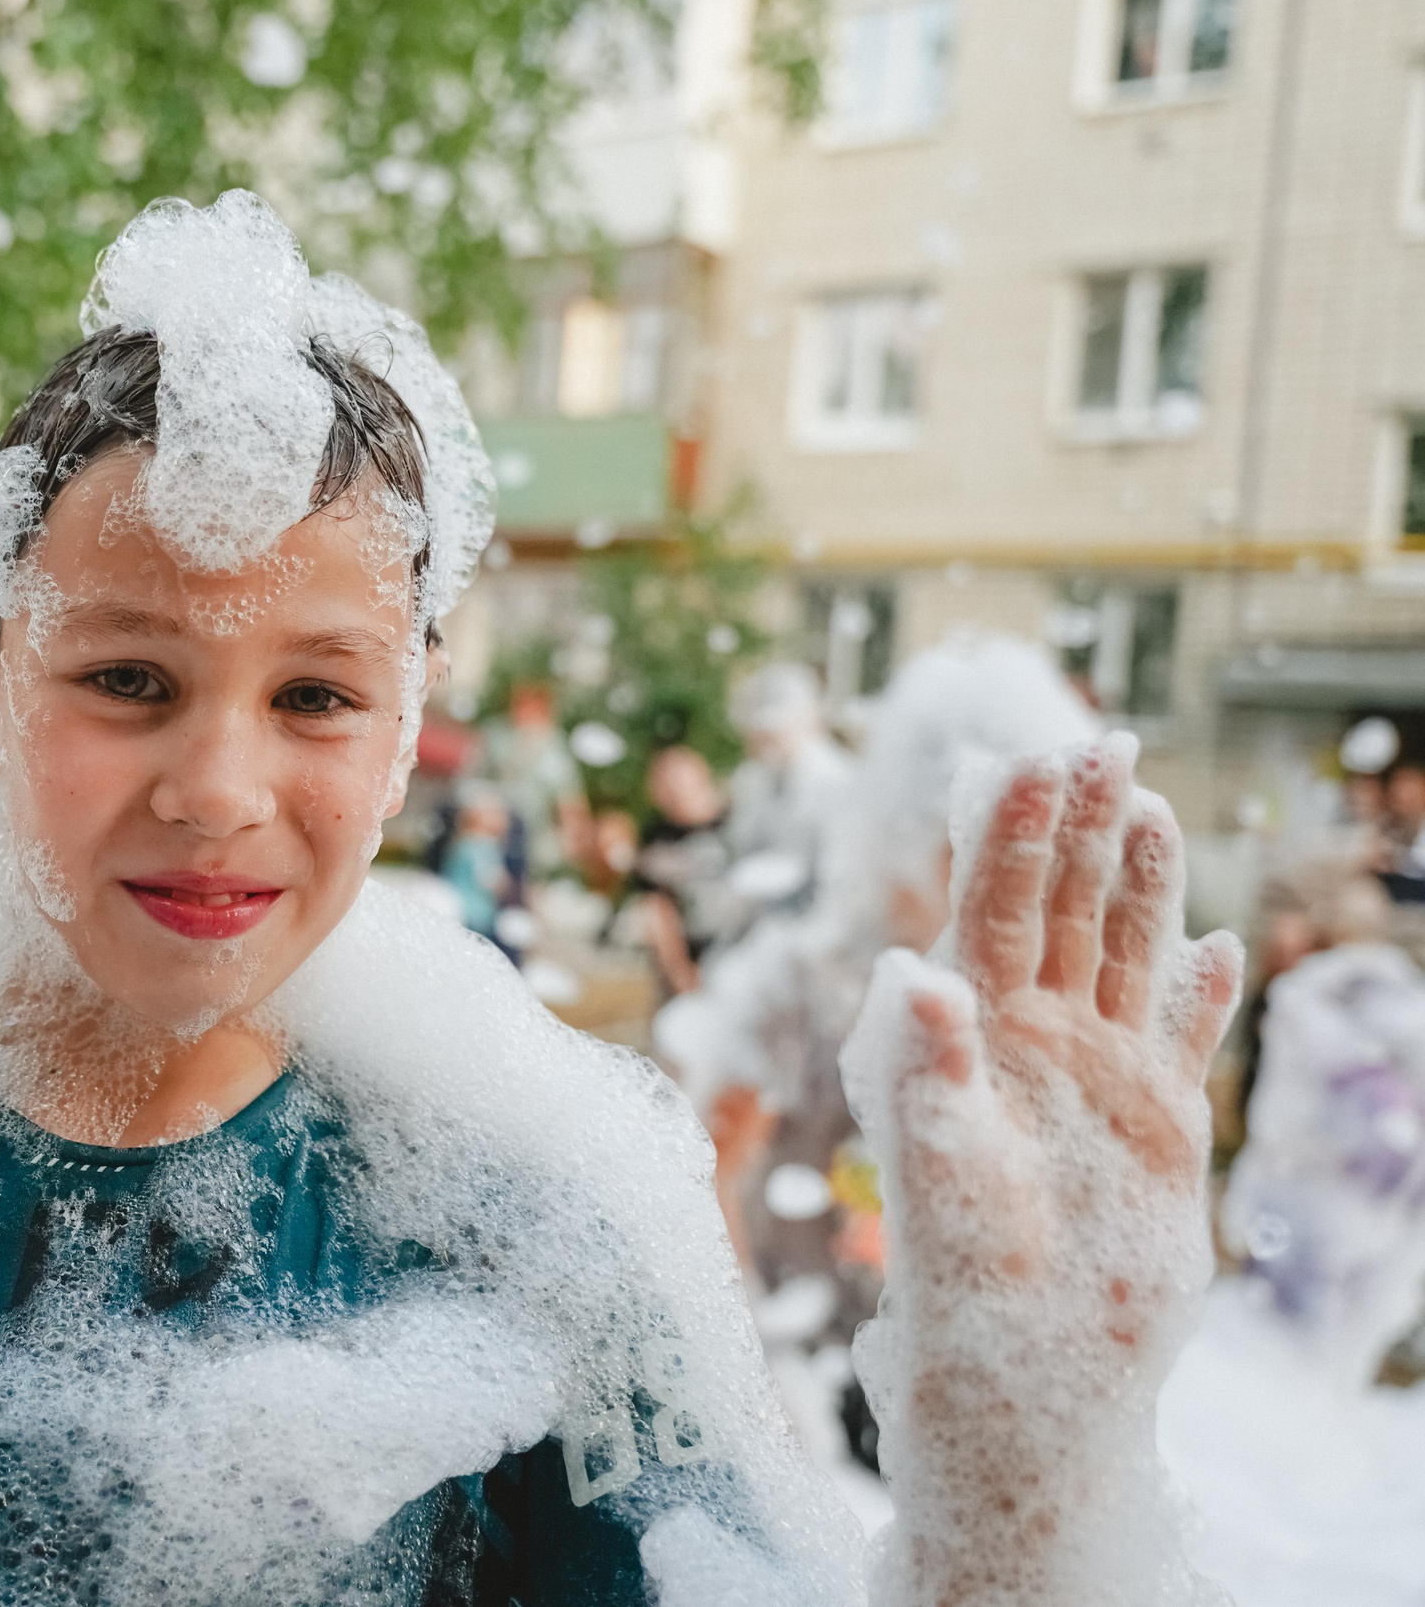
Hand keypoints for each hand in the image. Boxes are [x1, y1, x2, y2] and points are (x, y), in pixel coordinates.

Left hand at [847, 737, 1241, 1605]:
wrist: (1031, 1387)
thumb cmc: (960, 1292)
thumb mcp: (936, 1174)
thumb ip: (925, 1068)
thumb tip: (906, 963)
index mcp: (967, 1042)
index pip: (989, 912)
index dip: (1009, 835)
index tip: (1030, 754)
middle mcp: (1028, 1046)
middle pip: (1056, 913)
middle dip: (1073, 829)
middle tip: (1099, 737)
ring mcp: (1095, 1081)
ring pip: (1121, 956)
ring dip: (1136, 884)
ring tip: (1148, 803)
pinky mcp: (1156, 1130)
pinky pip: (1181, 1039)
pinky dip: (1200, 991)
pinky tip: (1219, 943)